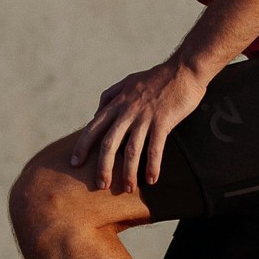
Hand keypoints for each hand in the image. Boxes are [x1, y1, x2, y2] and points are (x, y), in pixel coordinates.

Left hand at [71, 59, 207, 195]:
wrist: (183, 70)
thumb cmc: (156, 77)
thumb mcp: (128, 82)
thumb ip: (110, 96)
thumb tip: (97, 113)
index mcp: (117, 103)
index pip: (93, 127)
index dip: (82, 146)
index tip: (75, 163)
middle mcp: (127, 111)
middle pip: (109, 143)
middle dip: (103, 167)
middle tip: (101, 185)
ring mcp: (145, 117)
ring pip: (131, 150)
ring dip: (128, 172)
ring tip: (128, 188)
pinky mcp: (163, 121)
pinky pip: (155, 148)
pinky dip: (152, 166)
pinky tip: (151, 180)